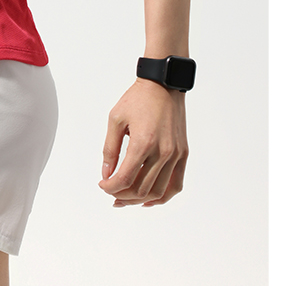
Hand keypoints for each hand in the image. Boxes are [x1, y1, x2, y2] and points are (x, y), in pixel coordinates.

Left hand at [98, 78, 187, 206]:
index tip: (102, 185)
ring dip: (140, 200)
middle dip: (122, 195)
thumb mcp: (115, 119)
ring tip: (125, 199)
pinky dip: (162, 197)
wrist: (163, 85)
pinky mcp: (183, 155)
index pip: (125, 178)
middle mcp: (162, 152)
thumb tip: (106, 173)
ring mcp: (176, 155)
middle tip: (111, 192)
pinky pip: (175, 185)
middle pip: (141, 189)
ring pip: (158, 192)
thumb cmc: (138, 99)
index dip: (110, 187)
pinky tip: (148, 199)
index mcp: (143, 142)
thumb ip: (110, 149)